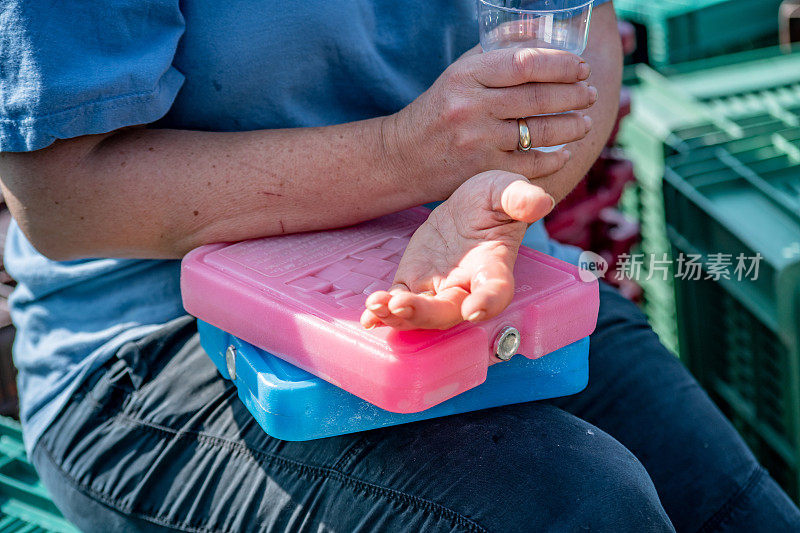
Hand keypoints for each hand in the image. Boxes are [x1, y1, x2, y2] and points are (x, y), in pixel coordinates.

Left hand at [360, 170, 553, 330]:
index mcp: (493, 265)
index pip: (495, 289)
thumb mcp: (507, 188)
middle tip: (402, 305)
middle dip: (425, 312)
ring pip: (420, 313)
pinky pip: (399, 303)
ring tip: (377, 307)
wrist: (471, 204)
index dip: (487, 301)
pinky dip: (384, 313)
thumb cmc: (496, 198)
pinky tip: (368, 315)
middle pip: (448, 311)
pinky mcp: (415, 283)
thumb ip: (519, 197)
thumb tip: (540, 201)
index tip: (473, 309)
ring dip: (398, 316)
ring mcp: (438, 288)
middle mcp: (466, 285)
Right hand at [387, 46, 596, 200]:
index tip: (581, 67)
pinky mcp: (482, 171)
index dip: (561, 64)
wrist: (403, 157)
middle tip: (589, 94)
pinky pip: (530, 165)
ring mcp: (477, 141)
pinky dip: (554, 159)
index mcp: (467, 75)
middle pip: (538, 97)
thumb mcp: (460, 73)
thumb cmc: (440, 109)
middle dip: (574, 94)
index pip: (525, 62)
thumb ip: (497, 52)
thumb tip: (540, 30)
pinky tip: (564, 153)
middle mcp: (471, 107)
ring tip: (584, 122)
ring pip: (539, 132)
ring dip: (572, 126)